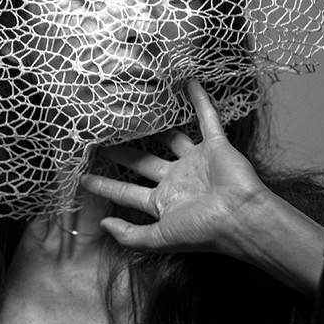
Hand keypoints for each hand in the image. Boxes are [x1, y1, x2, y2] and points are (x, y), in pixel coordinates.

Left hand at [81, 79, 323, 294]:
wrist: (241, 218)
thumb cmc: (202, 230)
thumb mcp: (160, 239)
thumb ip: (130, 235)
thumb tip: (103, 224)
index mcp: (163, 202)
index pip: (127, 191)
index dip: (105, 185)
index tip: (83, 178)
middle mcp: (177, 180)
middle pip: (143, 162)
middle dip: (123, 152)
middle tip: (102, 137)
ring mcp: (196, 162)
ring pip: (172, 138)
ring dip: (158, 125)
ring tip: (139, 108)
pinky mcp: (216, 146)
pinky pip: (207, 120)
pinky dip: (200, 102)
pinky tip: (189, 84)